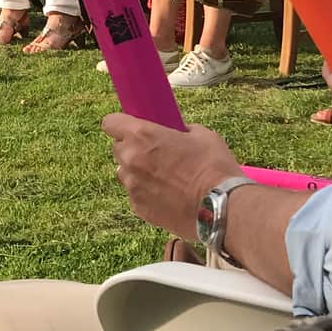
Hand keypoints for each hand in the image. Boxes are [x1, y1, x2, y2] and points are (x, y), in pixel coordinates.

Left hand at [100, 115, 239, 239]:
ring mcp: (132, 186)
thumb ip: (180, 130)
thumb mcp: (202, 135)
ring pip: (125, 173)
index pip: (110, 122)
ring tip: (165, 177)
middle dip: (132, 148)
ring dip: (138, 172)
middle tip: (156, 153)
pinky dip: (147, 193)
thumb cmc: (214, 168)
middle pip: (118, 148)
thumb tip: (178, 132)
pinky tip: (169, 195)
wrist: (221, 208)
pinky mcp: (138, 208)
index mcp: (142, 136)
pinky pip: (136, 194)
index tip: (131, 127)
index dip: (120, 124)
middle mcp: (130, 160)